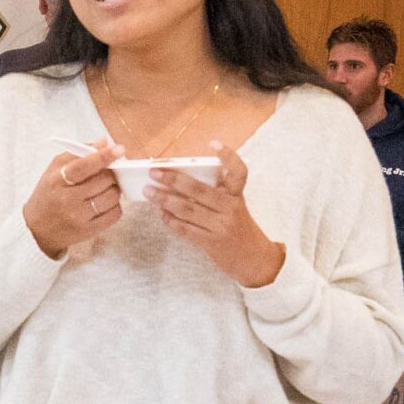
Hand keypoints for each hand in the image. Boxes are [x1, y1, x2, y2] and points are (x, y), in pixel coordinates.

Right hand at [24, 141, 123, 258]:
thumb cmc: (49, 195)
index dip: (103, 157)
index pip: (84, 166)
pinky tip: (105, 203)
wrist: (37, 230)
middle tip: (107, 173)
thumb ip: (78, 153)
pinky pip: (115, 214)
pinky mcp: (89, 230)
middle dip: (111, 173)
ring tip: (104, 189)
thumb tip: (104, 143)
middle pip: (104, 180)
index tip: (118, 149)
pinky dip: (115, 206)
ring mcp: (79, 217)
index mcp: (57, 180)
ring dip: (114, 189)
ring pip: (112, 197)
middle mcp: (68, 199)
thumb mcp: (54, 170)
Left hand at [153, 142, 285, 288]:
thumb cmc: (241, 229)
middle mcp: (230, 209)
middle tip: (154, 172)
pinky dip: (171, 220)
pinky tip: (161, 213)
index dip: (228, 156)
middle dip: (173, 180)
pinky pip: (185, 229)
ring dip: (165, 200)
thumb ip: (218, 193)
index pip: (238, 172)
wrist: (255, 260)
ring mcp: (220, 227)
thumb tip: (182, 180)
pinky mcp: (211, 243)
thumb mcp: (236, 207)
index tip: (214, 143)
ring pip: (187, 210)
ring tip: (149, 192)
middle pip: (199, 190)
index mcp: (237, 196)